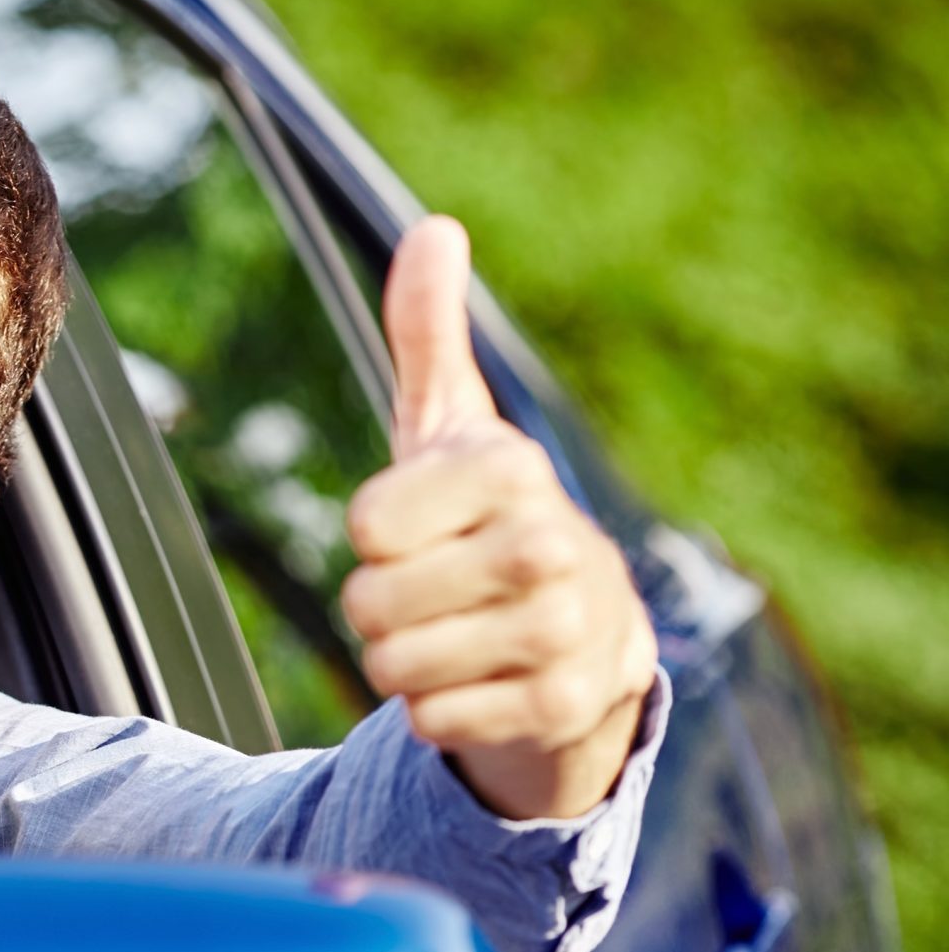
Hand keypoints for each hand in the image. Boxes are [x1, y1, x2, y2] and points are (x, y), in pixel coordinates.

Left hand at [339, 217, 658, 819]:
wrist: (585, 635)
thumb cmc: (489, 518)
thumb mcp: (450, 424)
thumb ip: (427, 330)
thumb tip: (436, 229)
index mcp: (509, 469)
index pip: (365, 523)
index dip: (375, 534)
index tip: (424, 525)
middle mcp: (548, 544)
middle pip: (369, 602)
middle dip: (380, 606)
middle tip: (437, 590)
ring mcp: (563, 631)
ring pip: (393, 667)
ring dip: (403, 662)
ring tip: (457, 634)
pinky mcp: (561, 708)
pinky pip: (433, 723)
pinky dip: (438, 713)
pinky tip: (483, 683)